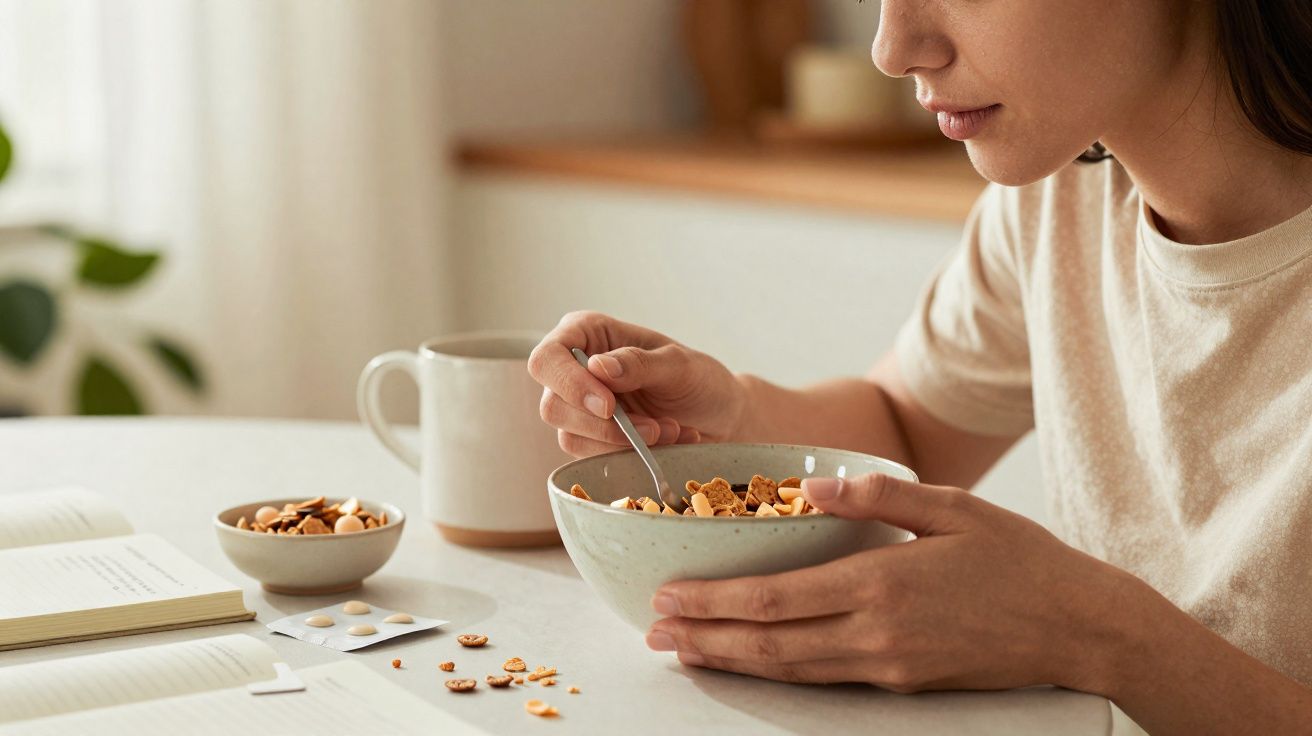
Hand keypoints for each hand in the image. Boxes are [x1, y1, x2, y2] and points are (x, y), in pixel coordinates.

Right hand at [528, 311, 748, 456]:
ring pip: (570, 436)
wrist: (721, 417)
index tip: (609, 406)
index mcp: (587, 334)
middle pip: (553, 405)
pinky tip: (665, 443)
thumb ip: (639, 363)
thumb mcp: (679, 365)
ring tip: (668, 431)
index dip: (569, 385)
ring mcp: (579, 407)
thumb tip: (597, 367)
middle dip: (604, 425)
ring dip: (623, 442)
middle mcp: (575, 369)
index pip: (548, 358)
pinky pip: (592, 457)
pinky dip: (630, 455)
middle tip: (654, 428)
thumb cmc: (700, 380)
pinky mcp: (592, 439)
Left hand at [644, 472, 1139, 693]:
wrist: (1079, 627)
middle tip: (655, 633)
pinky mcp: (902, 685)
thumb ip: (879, 493)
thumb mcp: (953, 506)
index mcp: (881, 582)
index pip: (774, 599)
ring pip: (790, 671)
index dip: (713, 602)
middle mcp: (876, 634)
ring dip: (730, 662)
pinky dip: (777, 673)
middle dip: (703, 639)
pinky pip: (824, 681)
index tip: (670, 594)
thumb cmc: (1020, 559)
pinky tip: (753, 663)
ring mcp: (888, 667)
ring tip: (684, 651)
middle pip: (768, 644)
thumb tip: (812, 485)